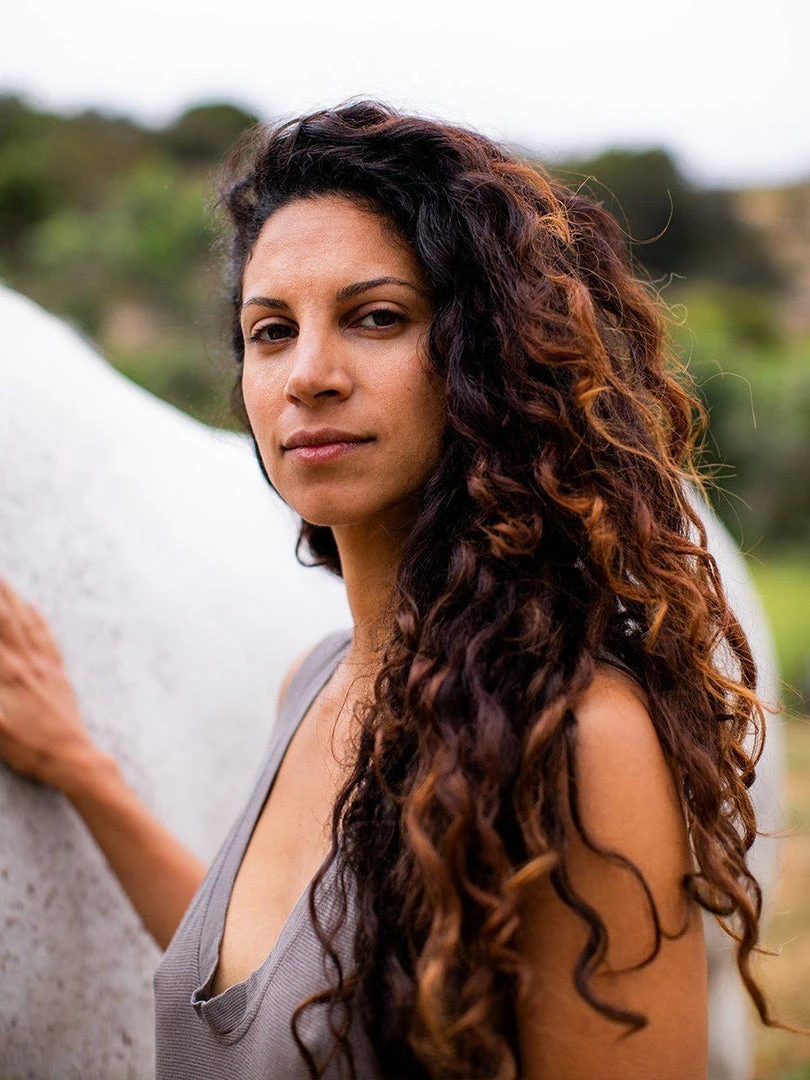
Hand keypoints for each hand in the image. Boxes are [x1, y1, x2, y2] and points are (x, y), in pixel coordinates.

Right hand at [0, 577, 97, 790]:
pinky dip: (37, 618)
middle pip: (6, 617)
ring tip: (3, 577)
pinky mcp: (57, 673)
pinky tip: (33, 606)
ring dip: (12, 597)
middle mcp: (25, 662)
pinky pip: (46, 637)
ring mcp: (44, 665)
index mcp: (7, 673)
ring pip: (26, 621)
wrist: (72, 756)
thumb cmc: (29, 747)